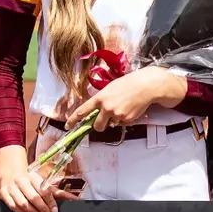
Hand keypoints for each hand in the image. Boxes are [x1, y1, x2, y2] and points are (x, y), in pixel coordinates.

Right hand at [0, 145, 78, 211]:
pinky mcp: (3, 194)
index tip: (55, 210)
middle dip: (42, 208)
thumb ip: (60, 194)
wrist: (12, 176)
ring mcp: (11, 187)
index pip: (43, 190)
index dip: (50, 201)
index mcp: (33, 176)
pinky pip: (13, 206)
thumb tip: (76, 200)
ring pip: (22, 203)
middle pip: (33, 197)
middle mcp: (21, 180)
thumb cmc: (32, 183)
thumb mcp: (45, 185)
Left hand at [67, 66, 187, 130]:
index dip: (73, 120)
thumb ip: (101, 100)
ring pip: (111, 125)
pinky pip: (121, 124)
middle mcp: (106, 108)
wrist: (145, 86)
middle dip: (99, 126)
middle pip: (97, 126)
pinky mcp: (126, 120)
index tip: (67, 126)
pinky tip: (129, 109)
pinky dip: (124, 119)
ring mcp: (117, 115)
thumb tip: (97, 112)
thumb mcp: (109, 89)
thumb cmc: (127, 84)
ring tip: (122, 108)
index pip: (82, 111)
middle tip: (104, 120)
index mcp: (99, 98)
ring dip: (114, 120)